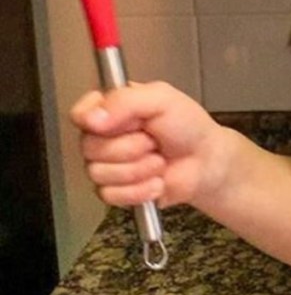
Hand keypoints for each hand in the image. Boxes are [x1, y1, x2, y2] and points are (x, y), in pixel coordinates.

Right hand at [70, 81, 226, 209]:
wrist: (206, 162)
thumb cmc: (189, 126)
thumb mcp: (162, 99)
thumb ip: (126, 101)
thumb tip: (92, 118)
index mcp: (114, 108)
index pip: (79, 113)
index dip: (91, 121)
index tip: (110, 124)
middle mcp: (106, 136)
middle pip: (88, 147)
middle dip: (128, 147)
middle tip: (153, 141)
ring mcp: (109, 164)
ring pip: (98, 173)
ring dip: (137, 169)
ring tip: (158, 161)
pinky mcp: (116, 190)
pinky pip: (110, 195)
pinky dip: (138, 190)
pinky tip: (156, 181)